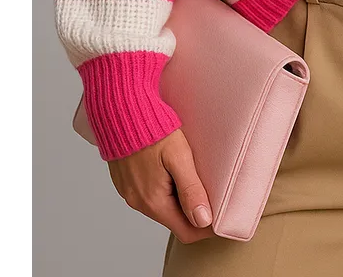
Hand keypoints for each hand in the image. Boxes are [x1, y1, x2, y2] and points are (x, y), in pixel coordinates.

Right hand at [107, 128, 214, 242]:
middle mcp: (138, 202)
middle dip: (194, 214)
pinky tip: (173, 172)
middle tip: (214, 197)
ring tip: (196, 181)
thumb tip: (204, 220)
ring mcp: (129, 193)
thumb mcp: (178, 157)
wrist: (120, 111)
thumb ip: (191, 189)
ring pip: (161, 207)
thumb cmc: (152, 130)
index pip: (185, 232)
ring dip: (179, 201)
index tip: (222, 219)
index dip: (206, 229)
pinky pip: (149, 195)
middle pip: (174, 220)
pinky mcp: (125, 182)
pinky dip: (165, 191)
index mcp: (153, 201)